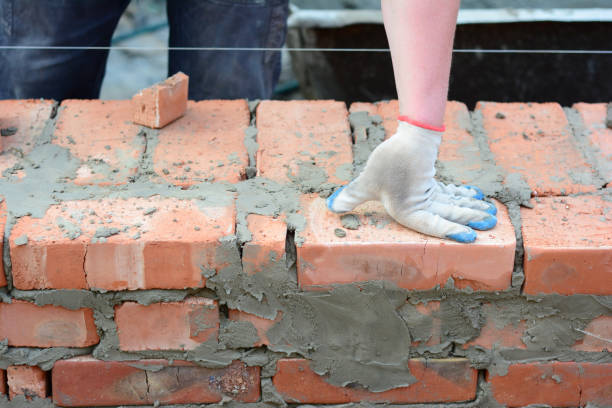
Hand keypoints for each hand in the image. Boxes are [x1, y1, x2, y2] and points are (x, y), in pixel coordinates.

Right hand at [327, 121, 496, 242]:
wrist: (399, 138)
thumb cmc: (387, 161)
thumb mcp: (368, 184)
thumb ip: (352, 197)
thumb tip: (331, 207)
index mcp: (405, 210)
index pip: (430, 226)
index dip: (450, 232)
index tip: (471, 236)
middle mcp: (417, 205)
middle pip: (447, 215)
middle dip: (469, 218)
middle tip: (491, 222)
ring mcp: (427, 194)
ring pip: (453, 205)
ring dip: (471, 208)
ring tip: (490, 214)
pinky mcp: (433, 183)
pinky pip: (452, 193)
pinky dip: (464, 195)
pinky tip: (477, 197)